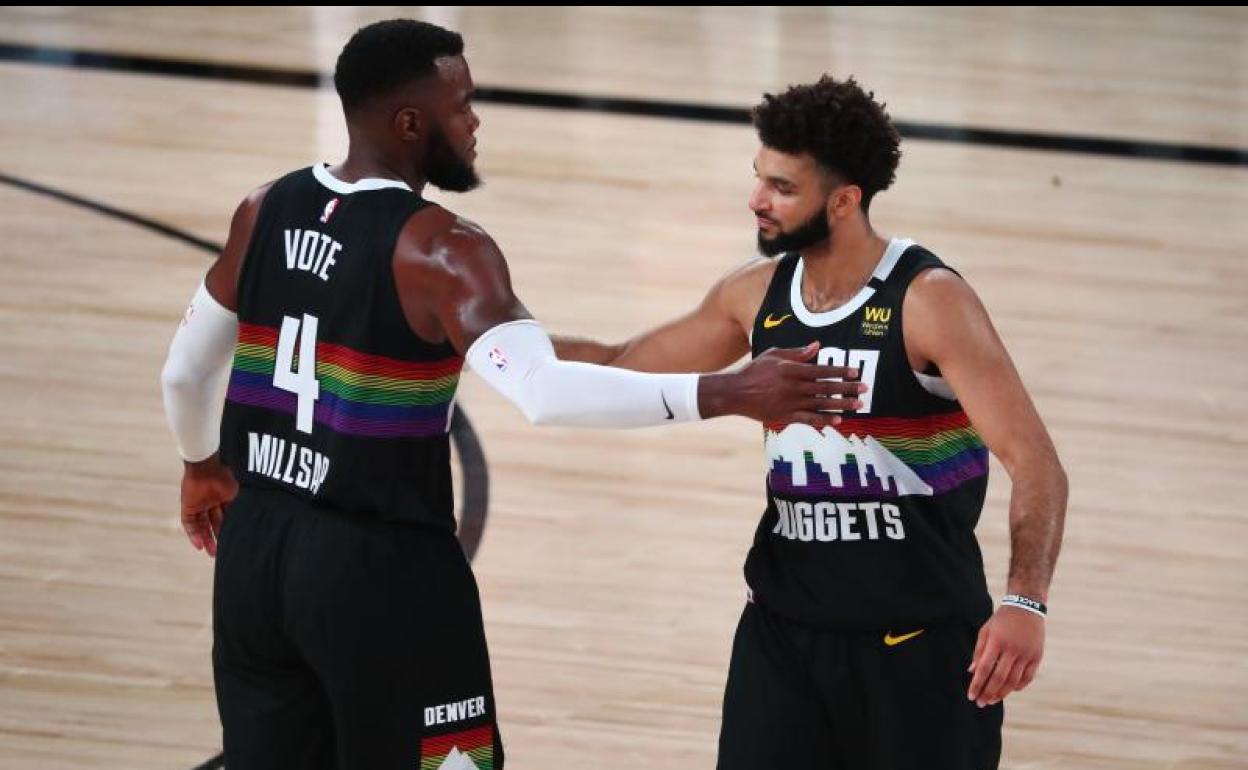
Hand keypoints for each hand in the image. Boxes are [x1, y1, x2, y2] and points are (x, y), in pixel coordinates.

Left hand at [180, 453, 237, 556]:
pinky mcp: (188, 507)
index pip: (223, 518)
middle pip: (212, 524)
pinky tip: (198, 544)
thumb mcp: (234, 495)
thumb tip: (240, 521)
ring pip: (201, 526)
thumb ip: (234, 507)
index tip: (230, 540)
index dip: (225, 529)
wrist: (206, 468)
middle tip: (218, 551)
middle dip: (215, 538)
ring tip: (210, 552)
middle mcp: (210, 503)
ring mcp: (198, 505)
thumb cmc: (222, 477)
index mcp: (222, 498)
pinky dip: (193, 534)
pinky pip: (189, 523)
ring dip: (205, 539)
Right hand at [699, 342, 866, 427]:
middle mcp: (793, 387)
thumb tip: (817, 346)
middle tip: (864, 389)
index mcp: (791, 369)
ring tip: (858, 405)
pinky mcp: (786, 416)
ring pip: (821, 404)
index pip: (821, 370)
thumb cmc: (754, 371)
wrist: (735, 393)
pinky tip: (838, 421)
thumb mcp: (774, 355)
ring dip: (841, 405)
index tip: (855, 372)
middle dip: (847, 388)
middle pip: (825, 388)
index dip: (840, 371)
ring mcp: (790, 403)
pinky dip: (824, 420)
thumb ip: (796, 352)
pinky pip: (808, 419)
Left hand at [966, 605, 1044, 706]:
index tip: (971, 696)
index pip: (984, 669)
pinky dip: (1018, 686)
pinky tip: (1010, 691)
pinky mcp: (1037, 656)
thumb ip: (978, 651)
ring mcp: (1026, 654)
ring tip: (992, 700)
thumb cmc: (1001, 620)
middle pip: (999, 678)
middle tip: (980, 703)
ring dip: (1002, 693)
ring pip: (1014, 681)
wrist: (1026, 607)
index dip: (977, 684)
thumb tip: (971, 671)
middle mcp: (1012, 649)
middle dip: (988, 693)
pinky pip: (1028, 677)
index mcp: (996, 642)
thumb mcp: (986, 631)